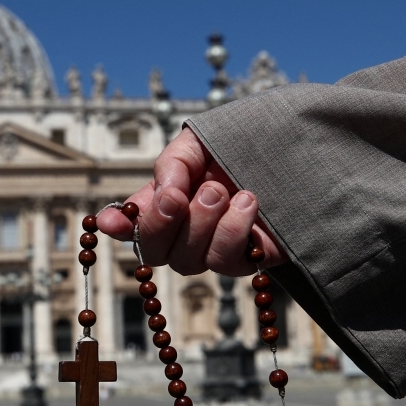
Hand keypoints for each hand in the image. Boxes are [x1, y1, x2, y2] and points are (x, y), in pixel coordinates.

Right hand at [97, 127, 287, 275]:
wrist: (295, 145)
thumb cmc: (242, 143)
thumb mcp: (199, 142)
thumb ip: (172, 164)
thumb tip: (155, 196)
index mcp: (167, 201)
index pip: (132, 223)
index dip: (117, 226)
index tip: (110, 221)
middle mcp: (186, 230)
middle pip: (153, 252)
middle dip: (161, 225)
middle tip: (182, 195)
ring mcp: (215, 248)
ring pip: (188, 261)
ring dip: (201, 224)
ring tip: (222, 190)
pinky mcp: (249, 259)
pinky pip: (227, 263)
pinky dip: (232, 232)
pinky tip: (246, 202)